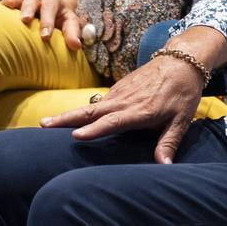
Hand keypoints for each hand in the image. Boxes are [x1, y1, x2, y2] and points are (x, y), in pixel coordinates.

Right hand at [0, 0, 83, 49]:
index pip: (71, 21)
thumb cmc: (62, 19)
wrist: (56, 1)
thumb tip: (76, 45)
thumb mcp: (71, 27)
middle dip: (47, 20)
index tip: (67, 46)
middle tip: (44, 35)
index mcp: (68, 9)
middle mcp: (51, 0)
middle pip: (51, 5)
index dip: (70, 33)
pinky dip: (11, 0)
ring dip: (29, 9)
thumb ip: (74, 35)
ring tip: (24, 20)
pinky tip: (4, 4)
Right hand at [39, 52, 204, 161]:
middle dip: (67, 119)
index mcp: (140, 110)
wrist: (183, 58)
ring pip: (91, 104)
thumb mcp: (182, 118)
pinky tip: (72, 117)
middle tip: (43, 125)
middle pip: (91, 111)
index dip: (94, 129)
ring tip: (47, 123)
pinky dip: (84, 108)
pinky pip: (99, 100)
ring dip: (70, 114)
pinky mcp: (120, 86)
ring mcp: (120, 91)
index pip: (112, 121)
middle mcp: (125, 100)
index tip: (75, 136)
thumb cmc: (183, 91)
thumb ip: (169, 142)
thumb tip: (164, 166)